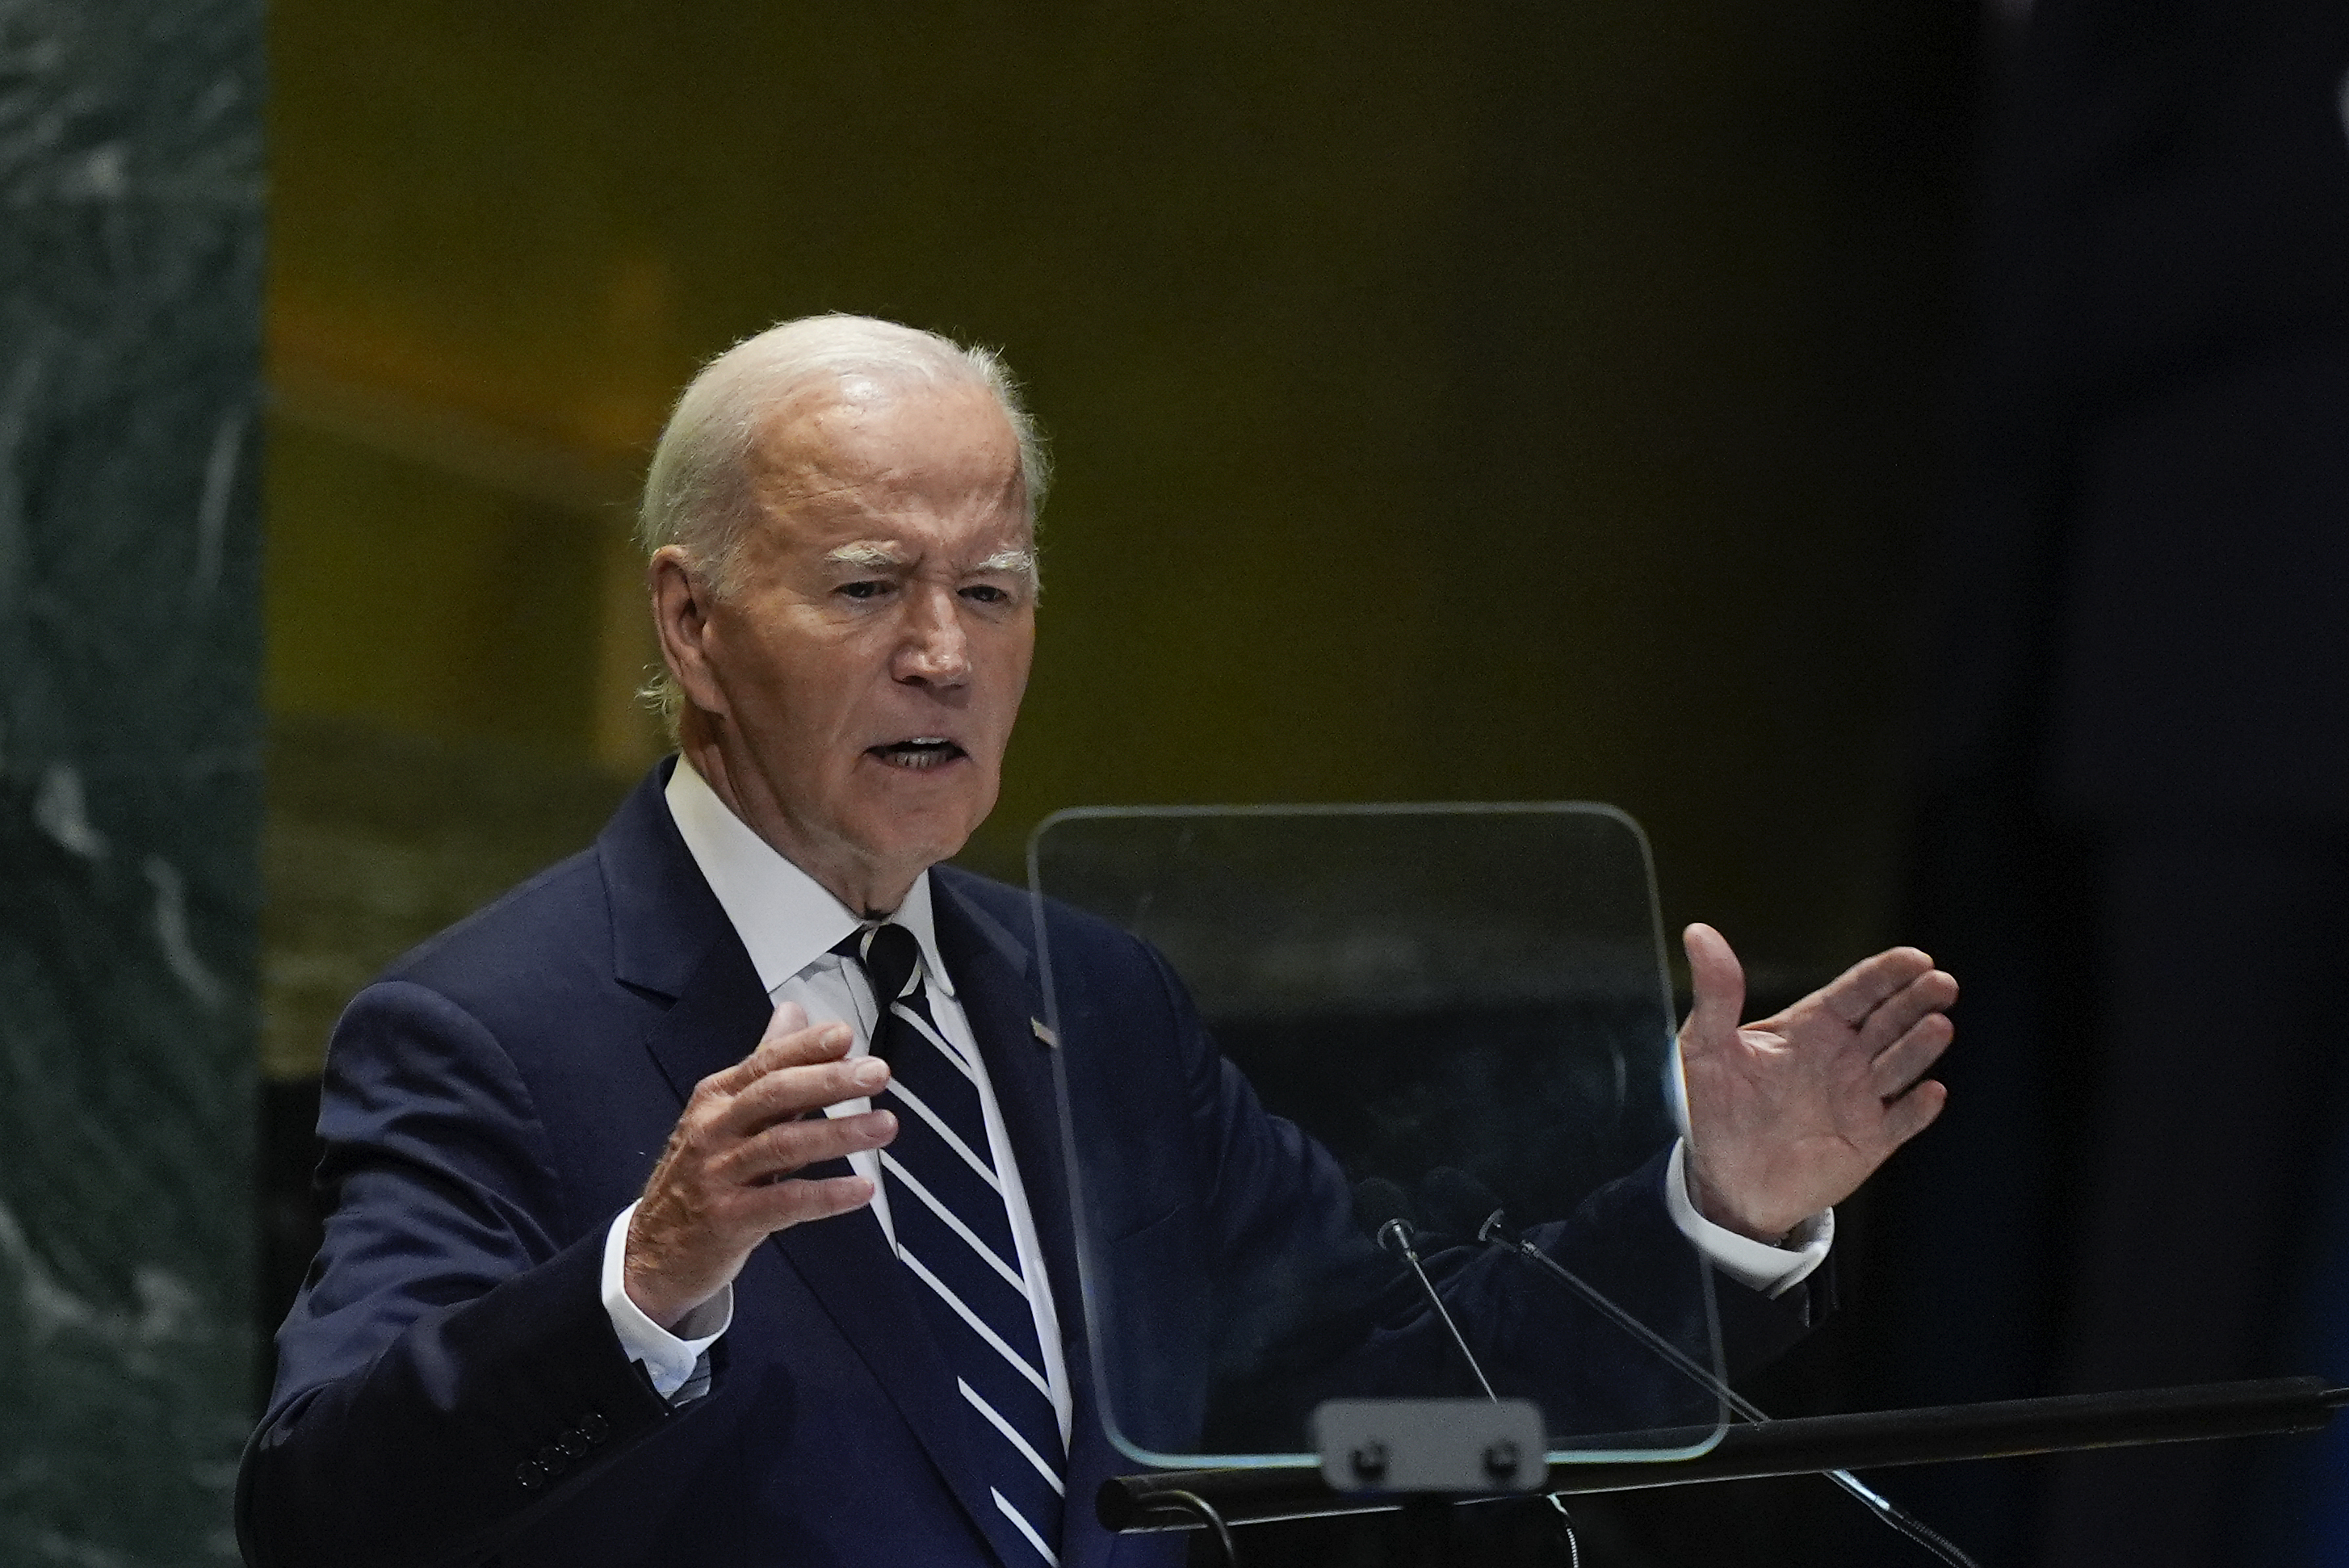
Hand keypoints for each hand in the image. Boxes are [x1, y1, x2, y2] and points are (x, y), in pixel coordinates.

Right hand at [624, 1002, 895, 1329]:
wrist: (653, 1249)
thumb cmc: (701, 1173)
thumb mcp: (725, 1114)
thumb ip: (765, 1064)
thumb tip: (794, 1011)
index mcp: (717, 1097)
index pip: (765, 1062)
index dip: (806, 1047)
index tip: (847, 1035)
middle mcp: (714, 1129)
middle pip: (773, 1095)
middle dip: (828, 1081)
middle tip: (878, 1074)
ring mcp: (718, 1174)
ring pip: (782, 1145)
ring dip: (838, 1133)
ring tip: (885, 1126)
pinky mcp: (728, 1219)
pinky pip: (784, 1203)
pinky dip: (827, 1195)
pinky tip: (863, 1189)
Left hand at [1677, 923, 1954, 1241]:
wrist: (1723, 1179)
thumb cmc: (1713, 1108)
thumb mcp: (1705, 1047)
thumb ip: (1714, 994)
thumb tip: (1698, 933)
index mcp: (1812, 1027)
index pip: (1857, 991)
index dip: (1886, 973)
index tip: (1914, 958)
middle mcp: (1844, 1056)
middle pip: (1890, 1020)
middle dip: (1916, 1000)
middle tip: (1940, 983)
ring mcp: (1860, 1098)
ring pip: (1901, 1064)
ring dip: (1920, 1047)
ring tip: (1938, 1026)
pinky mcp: (1870, 1140)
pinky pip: (1901, 1121)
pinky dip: (1917, 1108)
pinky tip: (1930, 1092)